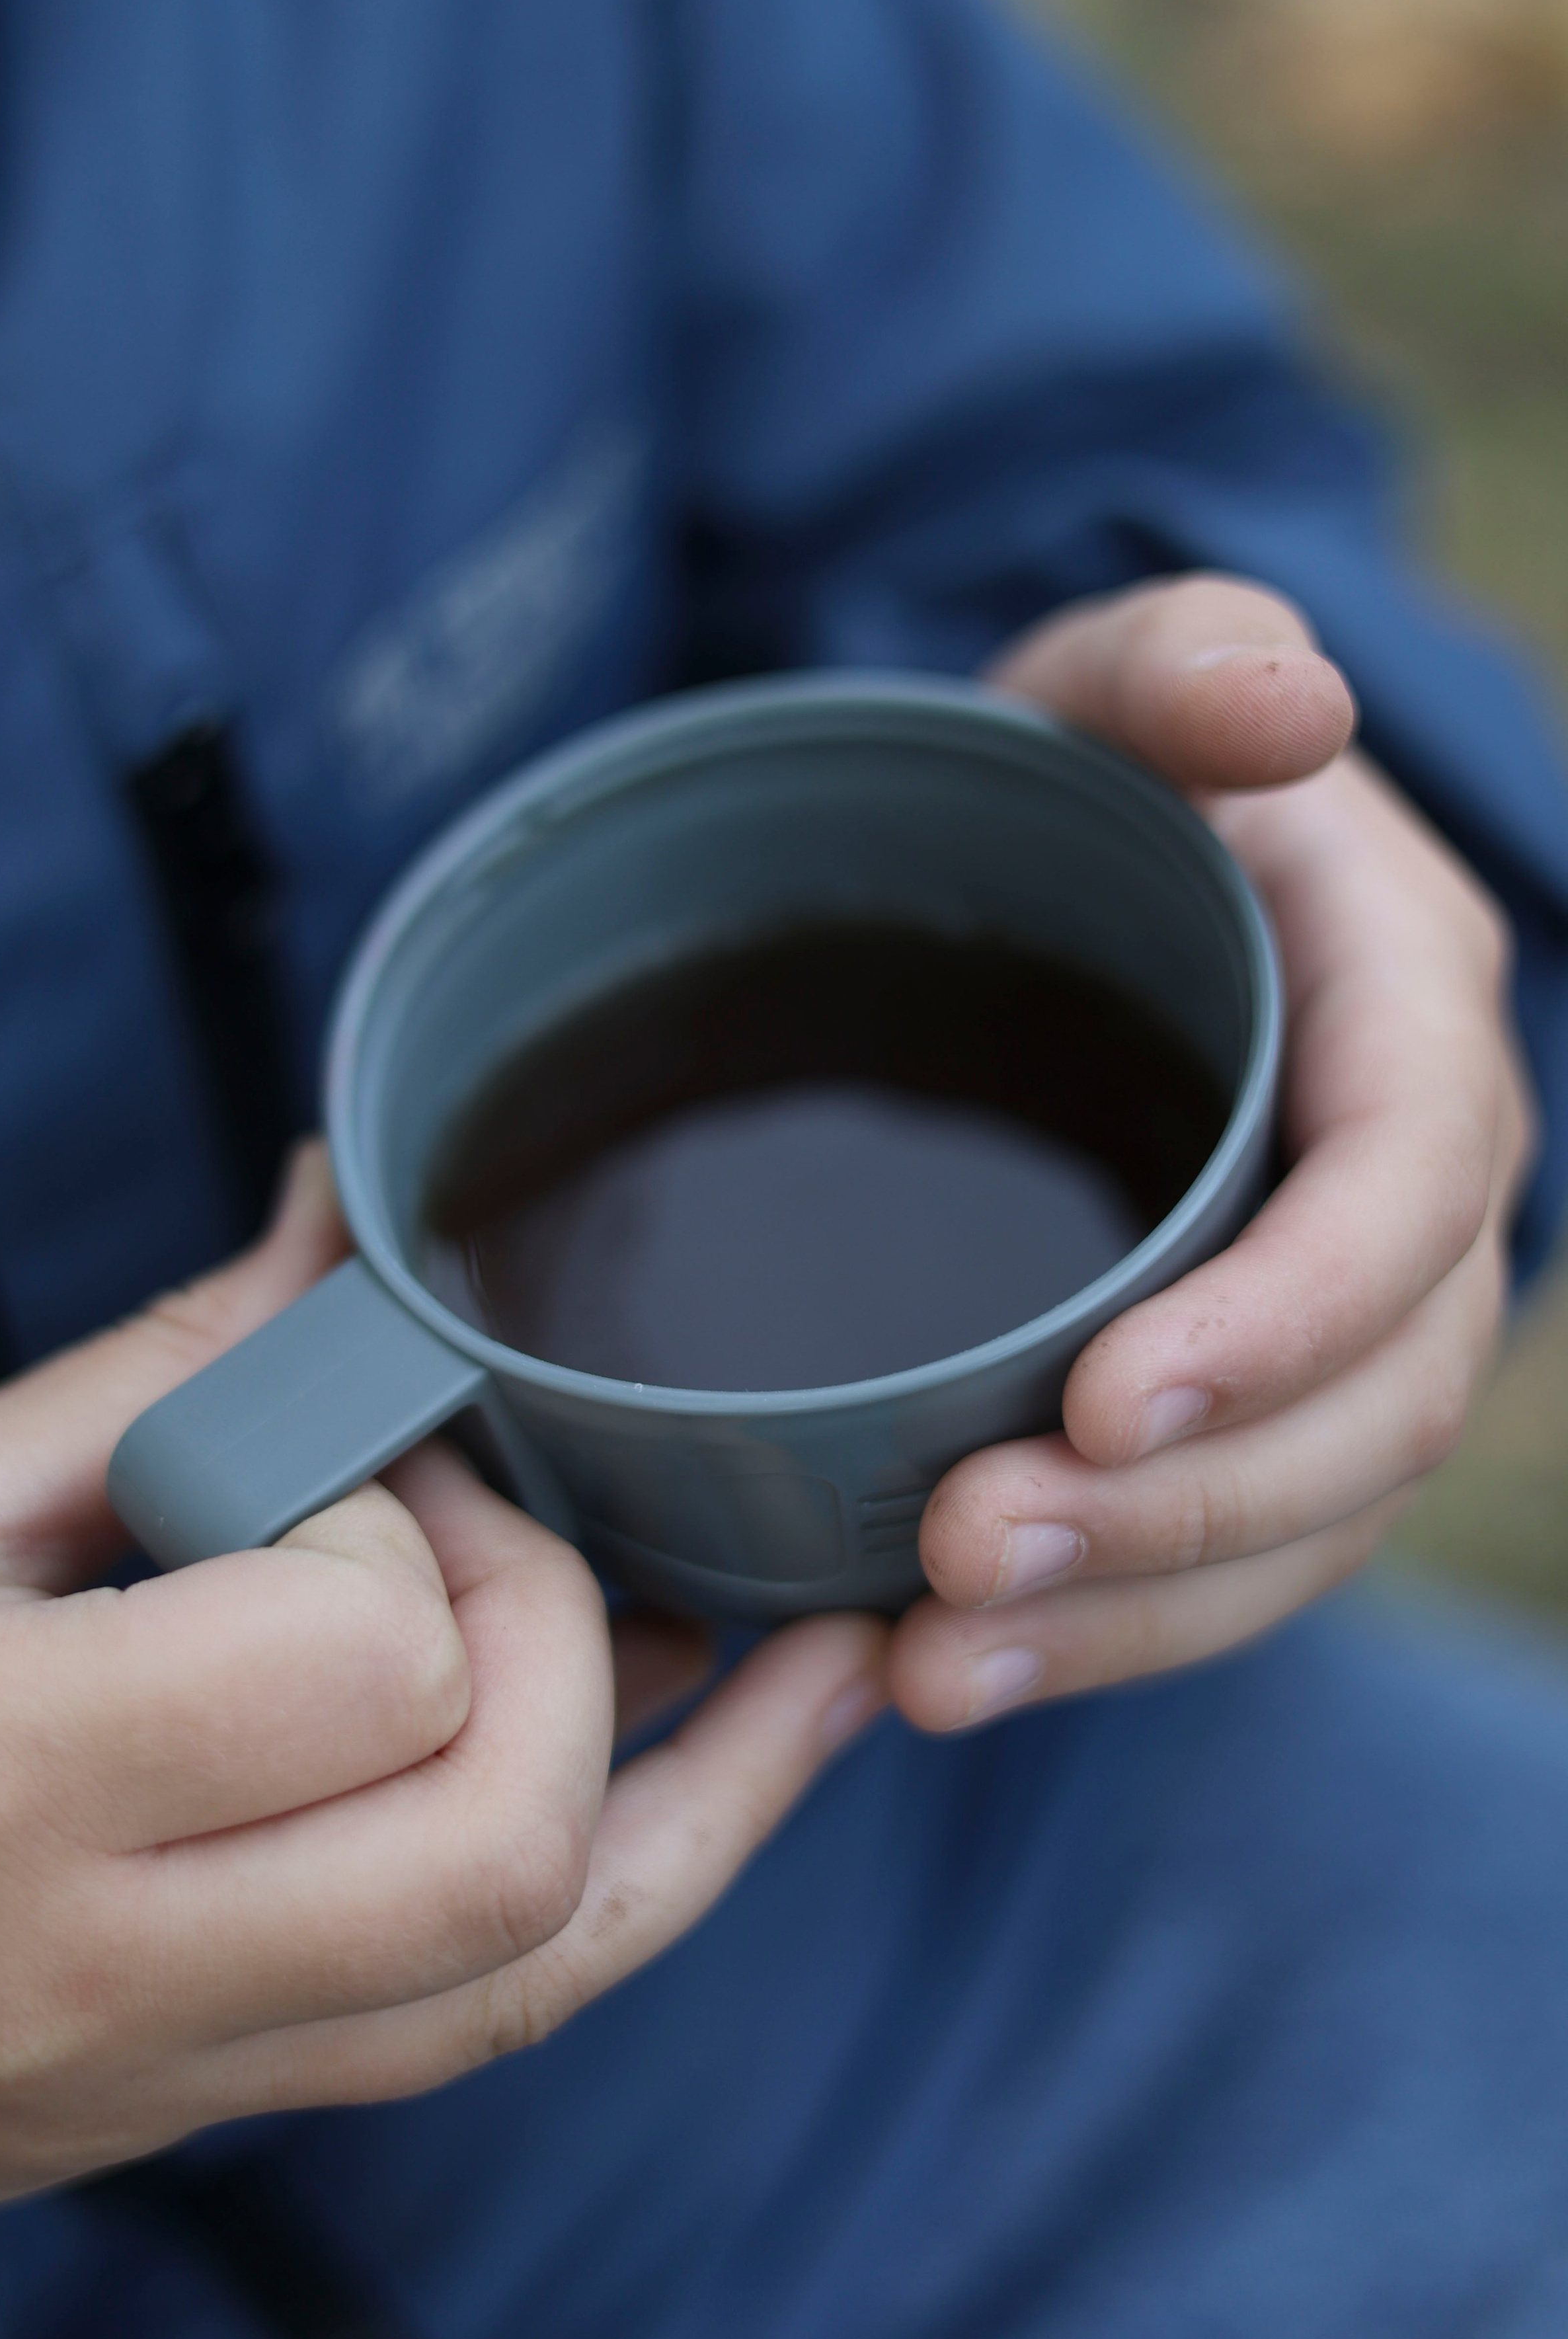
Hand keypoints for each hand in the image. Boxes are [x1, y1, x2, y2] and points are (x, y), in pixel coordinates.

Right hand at [0, 1150, 885, 2222]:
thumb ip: (162, 1375)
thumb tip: (346, 1212)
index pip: (360, 1663)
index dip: (394, 1533)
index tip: (342, 1468)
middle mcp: (106, 1971)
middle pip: (498, 1843)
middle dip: (557, 1647)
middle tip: (484, 1536)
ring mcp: (176, 2076)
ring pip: (539, 1969)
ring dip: (712, 1796)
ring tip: (814, 1652)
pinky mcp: (221, 2108)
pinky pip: (485, 2021)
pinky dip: (636, 1886)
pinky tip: (735, 1769)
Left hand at [891, 575, 1535, 1728]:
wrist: (1050, 903)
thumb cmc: (1083, 791)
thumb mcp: (1110, 690)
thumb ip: (1180, 666)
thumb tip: (1287, 703)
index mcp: (1401, 1017)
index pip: (1407, 1192)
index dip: (1289, 1317)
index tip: (1106, 1398)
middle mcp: (1402, 1199)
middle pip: (1366, 1407)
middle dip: (1180, 1511)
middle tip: (963, 1563)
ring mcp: (1336, 1324)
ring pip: (1299, 1523)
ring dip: (1127, 1616)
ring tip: (930, 1670)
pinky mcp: (1247, 1411)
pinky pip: (1219, 1556)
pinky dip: (1095, 1630)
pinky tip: (938, 1672)